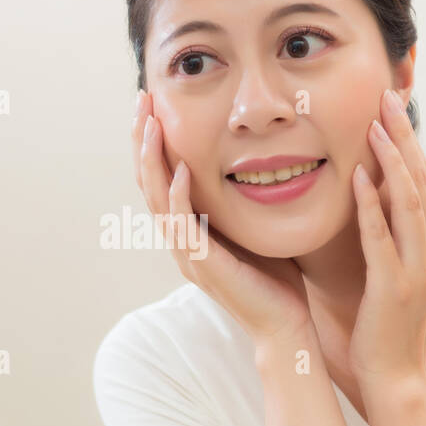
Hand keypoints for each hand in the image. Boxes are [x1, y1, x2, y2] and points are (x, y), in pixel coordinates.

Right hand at [132, 90, 311, 343]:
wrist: (284, 325)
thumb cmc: (276, 280)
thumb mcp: (254, 227)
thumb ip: (242, 200)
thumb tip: (255, 162)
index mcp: (189, 231)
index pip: (160, 178)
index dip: (154, 142)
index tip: (154, 105)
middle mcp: (181, 241)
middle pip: (148, 182)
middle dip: (143, 140)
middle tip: (141, 100)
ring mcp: (188, 254)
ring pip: (156, 199)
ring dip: (152, 159)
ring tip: (151, 124)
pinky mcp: (203, 265)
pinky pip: (183, 225)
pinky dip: (179, 196)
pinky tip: (181, 169)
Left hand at [348, 89, 425, 391]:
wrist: (397, 376)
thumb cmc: (389, 326)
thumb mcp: (399, 275)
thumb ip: (394, 240)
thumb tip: (380, 204)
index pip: (425, 183)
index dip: (411, 145)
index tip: (393, 110)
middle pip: (422, 181)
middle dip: (404, 137)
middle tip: (387, 98)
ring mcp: (417, 268)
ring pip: (409, 202)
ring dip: (392, 160)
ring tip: (374, 125)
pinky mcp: (393, 285)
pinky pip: (381, 236)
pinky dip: (370, 203)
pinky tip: (357, 175)